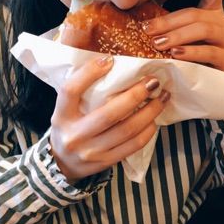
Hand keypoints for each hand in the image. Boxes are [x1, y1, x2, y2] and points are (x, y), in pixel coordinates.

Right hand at [49, 56, 169, 181]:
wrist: (62, 163)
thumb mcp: (65, 109)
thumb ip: (81, 90)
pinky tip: (154, 119)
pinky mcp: (105, 162)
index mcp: (61, 115)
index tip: (110, 59)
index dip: (89, 73)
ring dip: (149, 112)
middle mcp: (75, 135)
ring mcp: (91, 152)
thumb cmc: (68, 127)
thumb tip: (110, 62)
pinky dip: (147, 130)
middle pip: (109, 114)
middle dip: (136, 95)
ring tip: (161, 98)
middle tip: (153, 82)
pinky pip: (133, 145)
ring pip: (127, 130)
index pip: (70, 91)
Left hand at [144, 0, 223, 72]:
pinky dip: (190, 52)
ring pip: (204, 29)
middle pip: (197, 14)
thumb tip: (142, 22)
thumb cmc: (188, 57)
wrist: (205, 85)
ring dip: (178, 36)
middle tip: (148, 30)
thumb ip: (169, 25)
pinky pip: (209, 51)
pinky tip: (175, 54)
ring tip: (159, 43)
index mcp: (213, 12)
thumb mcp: (179, 37)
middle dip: (169, 22)